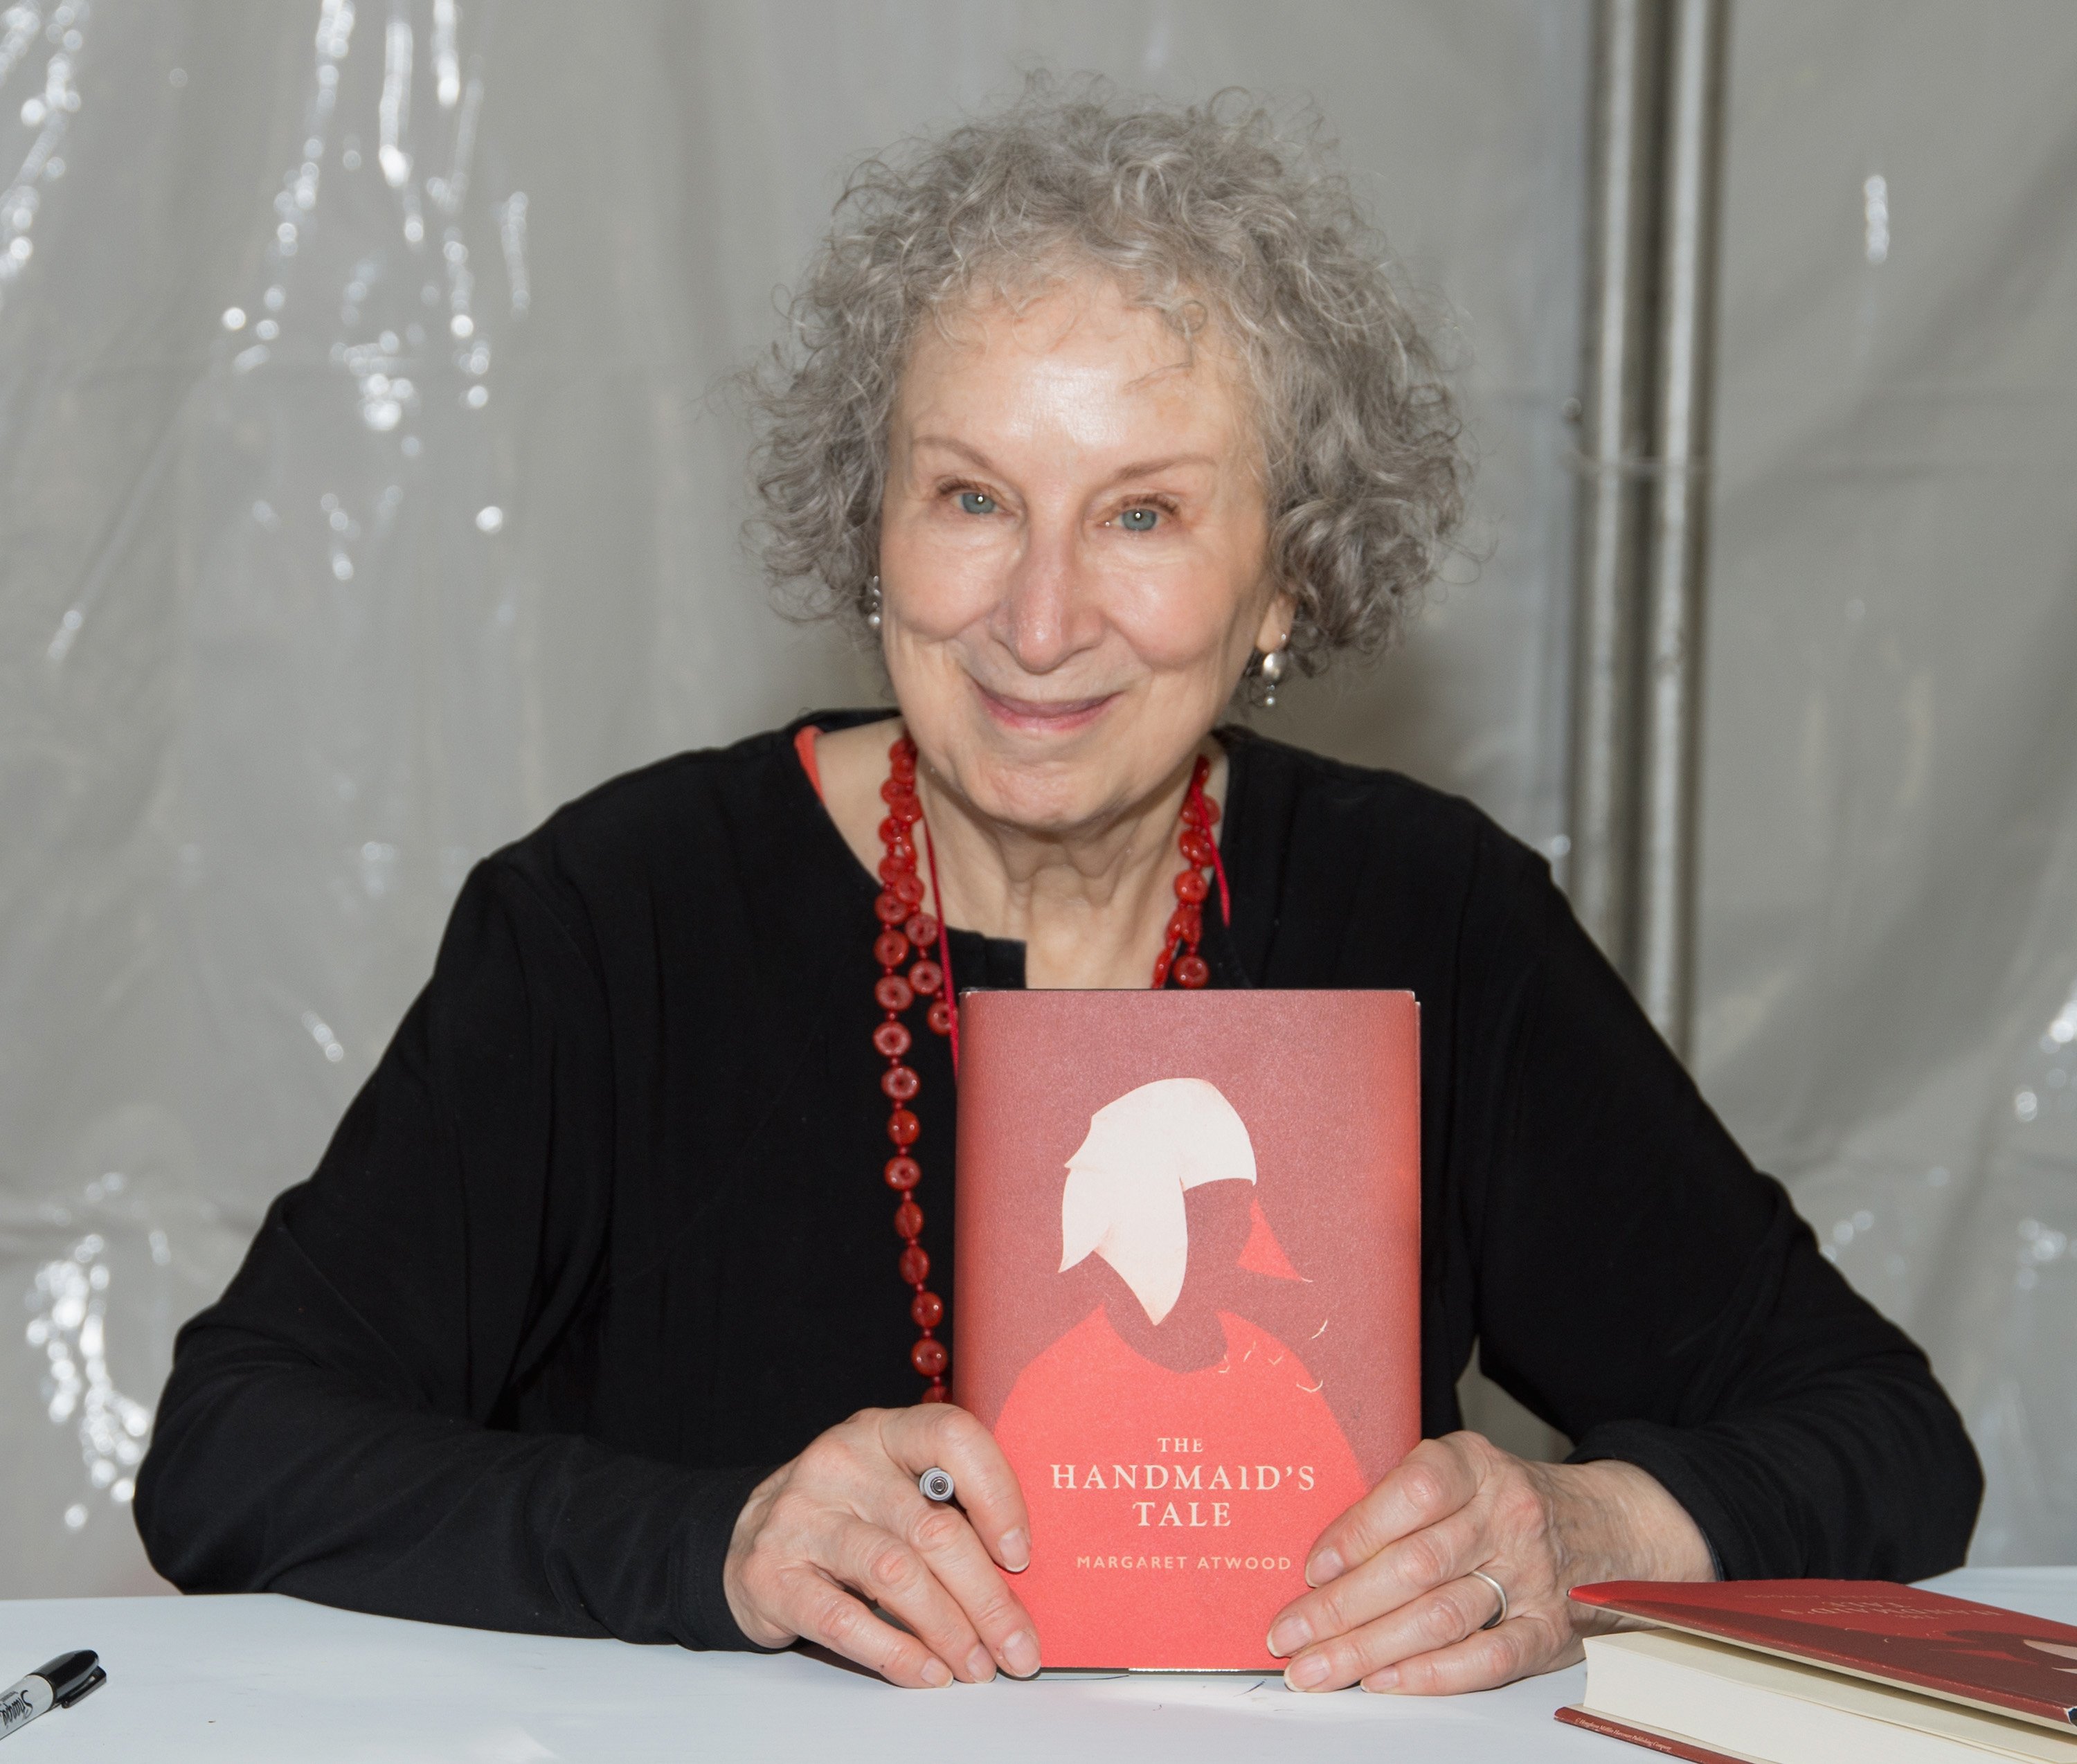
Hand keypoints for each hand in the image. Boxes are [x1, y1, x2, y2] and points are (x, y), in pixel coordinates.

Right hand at [723, 1404, 1039, 1687]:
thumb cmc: (846, 1515)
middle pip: (932, 1527)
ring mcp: (801, 1517)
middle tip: (1018, 1645)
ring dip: (949, 1630)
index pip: (951, 1437)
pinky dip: (896, 1653)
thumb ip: (948, 1506)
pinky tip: (927, 1672)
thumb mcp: (893, 1485)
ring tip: (978, 1666)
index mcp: (883, 1432)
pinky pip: (844, 1620)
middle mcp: (841, 1464)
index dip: (997, 1495)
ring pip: (895, 1574)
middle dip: (987, 1598)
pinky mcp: (771, 1574)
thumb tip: (1024, 1574)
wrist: (747, 1537)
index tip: (1021, 1555)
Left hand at [1266, 1430, 1712, 1693]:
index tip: (1312, 1568)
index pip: (1413, 1493)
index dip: (1357, 1532)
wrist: (1602, 1523)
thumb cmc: (1503, 1499)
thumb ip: (1399, 1500)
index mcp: (1474, 1466)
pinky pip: (1487, 1657)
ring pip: (1439, 1617)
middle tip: (1289, 1634)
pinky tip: (1383, 1680)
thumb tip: (1320, 1556)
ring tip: (1316, 1668)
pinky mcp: (1549, 1629)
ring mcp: (1530, 1576)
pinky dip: (1430, 1674)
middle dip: (1340, 1607)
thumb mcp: (1458, 1471)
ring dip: (1368, 1649)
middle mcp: (1505, 1516)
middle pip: (1414, 1566)